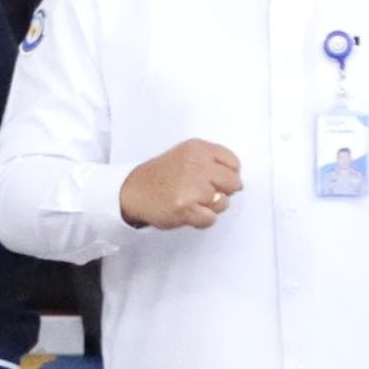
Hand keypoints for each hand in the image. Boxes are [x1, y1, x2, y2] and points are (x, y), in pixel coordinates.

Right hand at [119, 138, 244, 230]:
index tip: (214, 180)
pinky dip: (201, 220)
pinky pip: (210, 219)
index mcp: (198, 148)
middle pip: (234, 183)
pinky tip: (188, 213)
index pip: (234, 163)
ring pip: (223, 203)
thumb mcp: (185, 155)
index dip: (227, 175)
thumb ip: (210, 161)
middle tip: (203, 193)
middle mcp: (197, 164)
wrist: (131, 191)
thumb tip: (237, 181)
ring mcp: (192, 186)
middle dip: (222, 191)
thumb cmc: (160, 176)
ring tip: (192, 202)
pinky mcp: (186, 208)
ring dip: (211, 207)